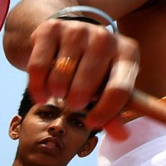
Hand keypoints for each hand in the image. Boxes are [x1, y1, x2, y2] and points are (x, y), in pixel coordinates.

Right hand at [25, 14, 139, 140]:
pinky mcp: (51, 28)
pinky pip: (38, 67)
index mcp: (128, 54)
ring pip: (61, 78)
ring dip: (57, 93)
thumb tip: (122, 137)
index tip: (92, 123)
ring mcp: (78, 30)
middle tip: (75, 102)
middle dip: (78, 102)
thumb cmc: (95, 70)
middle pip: (87, 87)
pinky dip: (38, 86)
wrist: (67, 35)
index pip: (120, 90)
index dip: (105, 112)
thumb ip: (113, 111)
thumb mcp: (108, 86)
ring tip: (60, 92)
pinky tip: (43, 91)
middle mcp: (105, 38)